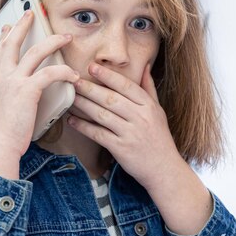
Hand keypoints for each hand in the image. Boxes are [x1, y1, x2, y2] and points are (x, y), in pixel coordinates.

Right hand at [0, 10, 79, 159]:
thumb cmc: (3, 135)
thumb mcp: (5, 109)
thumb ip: (12, 96)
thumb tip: (24, 94)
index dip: (4, 37)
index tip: (6, 27)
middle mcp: (2, 77)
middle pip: (13, 42)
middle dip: (23, 24)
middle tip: (32, 12)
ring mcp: (13, 81)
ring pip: (35, 51)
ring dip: (53, 41)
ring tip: (66, 36)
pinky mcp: (26, 90)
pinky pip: (49, 73)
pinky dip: (64, 72)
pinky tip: (74, 75)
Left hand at [67, 62, 182, 189]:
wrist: (164, 169)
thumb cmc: (159, 138)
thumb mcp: (158, 111)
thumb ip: (149, 88)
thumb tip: (145, 66)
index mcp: (149, 106)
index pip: (126, 86)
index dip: (108, 76)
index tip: (92, 67)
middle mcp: (140, 117)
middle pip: (111, 99)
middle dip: (90, 88)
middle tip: (73, 80)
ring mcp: (130, 133)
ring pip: (102, 115)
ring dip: (84, 105)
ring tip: (71, 97)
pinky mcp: (121, 149)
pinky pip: (98, 134)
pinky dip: (83, 127)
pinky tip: (72, 120)